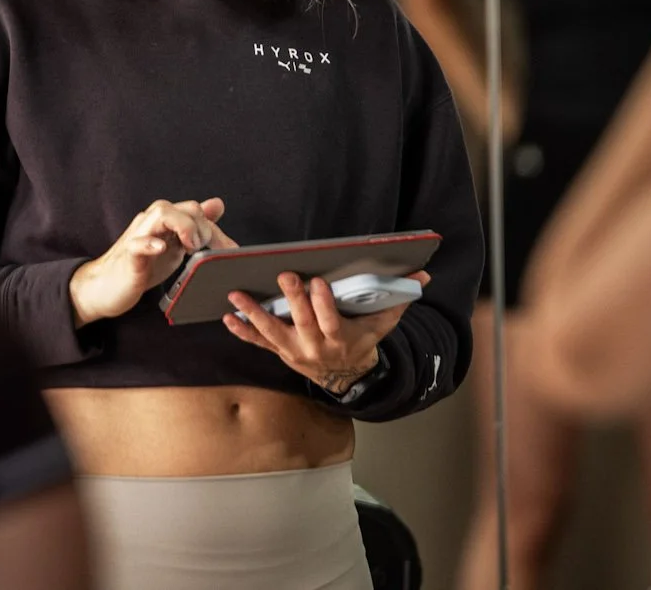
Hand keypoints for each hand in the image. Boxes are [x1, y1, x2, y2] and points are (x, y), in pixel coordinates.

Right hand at [70, 198, 236, 326]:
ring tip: (191, 246)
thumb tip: (217, 203)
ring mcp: (138, 236)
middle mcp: (152, 221)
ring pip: (160, 214)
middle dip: (202, 227)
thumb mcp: (174, 246)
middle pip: (182, 207)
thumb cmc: (143, 265)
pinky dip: (150, 243)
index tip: (229, 251)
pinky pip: (137, 243)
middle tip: (204, 250)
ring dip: (183, 226)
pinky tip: (160, 248)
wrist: (106, 287)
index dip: (216, 230)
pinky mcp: (128, 256)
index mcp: (165, 220)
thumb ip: (195, 227)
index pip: (196, 211)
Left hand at [223, 270, 429, 395]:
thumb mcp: (383, 324)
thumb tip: (423, 277)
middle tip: (283, 276)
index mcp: (340, 339)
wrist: (347, 374)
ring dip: (254, 314)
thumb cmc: (364, 340)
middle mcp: (314, 347)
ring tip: (236, 295)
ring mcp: (294, 351)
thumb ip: (399, 299)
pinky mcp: (280, 352)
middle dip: (292, 299)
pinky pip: (258, 343)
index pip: (330, 321)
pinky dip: (242, 332)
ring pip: (272, 333)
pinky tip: (227, 318)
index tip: (317, 281)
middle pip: (301, 322)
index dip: (323, 303)